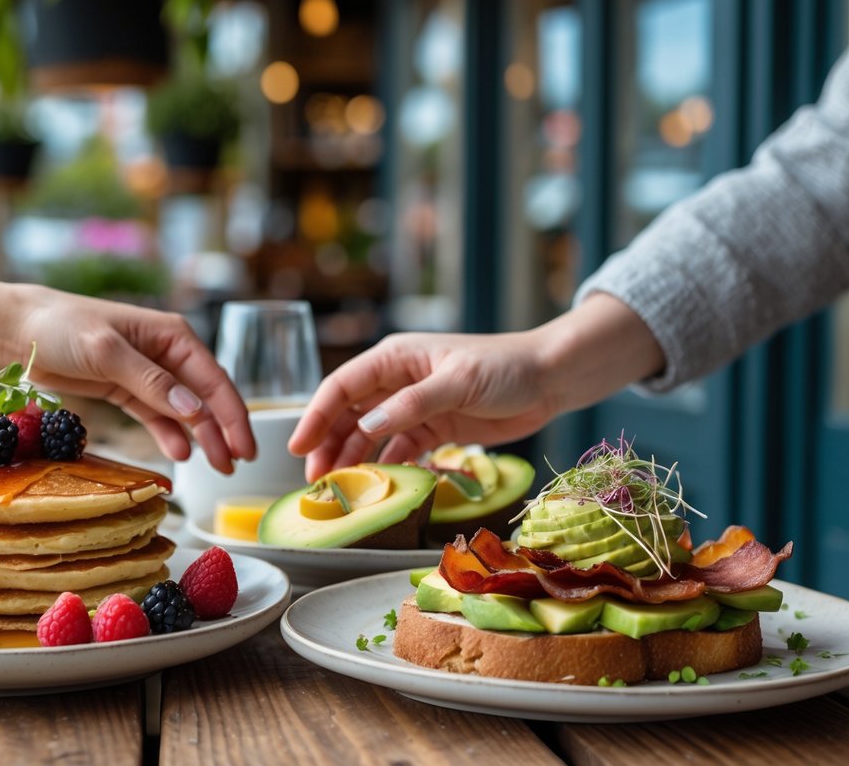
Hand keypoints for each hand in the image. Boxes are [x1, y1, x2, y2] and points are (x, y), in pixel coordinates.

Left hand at [15, 289, 255, 473]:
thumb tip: (194, 411)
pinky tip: (181, 454)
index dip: (233, 415)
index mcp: (172, 335)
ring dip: (201, 437)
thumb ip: (151, 382)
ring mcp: (147, 374)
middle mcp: (166, 353)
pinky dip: (170, 435)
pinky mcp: (126, 390)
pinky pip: (156, 416)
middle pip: (205, 397)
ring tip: (217, 467)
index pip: (213, 379)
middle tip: (236, 465)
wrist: (18, 332)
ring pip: (185, 410)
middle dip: (223, 431)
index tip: (246, 447)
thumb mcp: (107, 352)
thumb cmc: (62, 328)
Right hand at [287, 294, 665, 480]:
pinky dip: (384, 467)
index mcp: (395, 358)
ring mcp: (413, 405)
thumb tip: (369, 425)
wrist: (550, 379)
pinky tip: (375, 487)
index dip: (316, 416)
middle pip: (349, 414)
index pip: (343, 386)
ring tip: (337, 490)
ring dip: (352, 460)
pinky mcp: (433, 427)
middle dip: (328, 445)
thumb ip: (412, 404)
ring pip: (369, 435)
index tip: (297, 447)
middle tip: (314, 481)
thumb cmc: (505, 367)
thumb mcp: (457, 382)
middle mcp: (397, 380)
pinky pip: (398, 450)